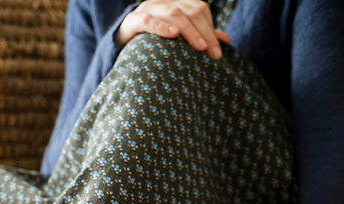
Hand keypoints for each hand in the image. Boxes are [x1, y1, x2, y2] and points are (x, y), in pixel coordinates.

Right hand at [116, 0, 230, 59]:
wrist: (121, 47)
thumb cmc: (153, 44)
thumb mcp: (178, 40)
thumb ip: (200, 37)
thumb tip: (226, 40)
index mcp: (175, 4)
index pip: (199, 9)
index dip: (210, 28)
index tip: (217, 52)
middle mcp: (163, 3)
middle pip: (190, 10)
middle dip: (204, 32)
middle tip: (212, 54)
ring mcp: (147, 9)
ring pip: (174, 12)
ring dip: (190, 31)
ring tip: (200, 47)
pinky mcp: (132, 21)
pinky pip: (148, 20)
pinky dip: (161, 27)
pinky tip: (173, 35)